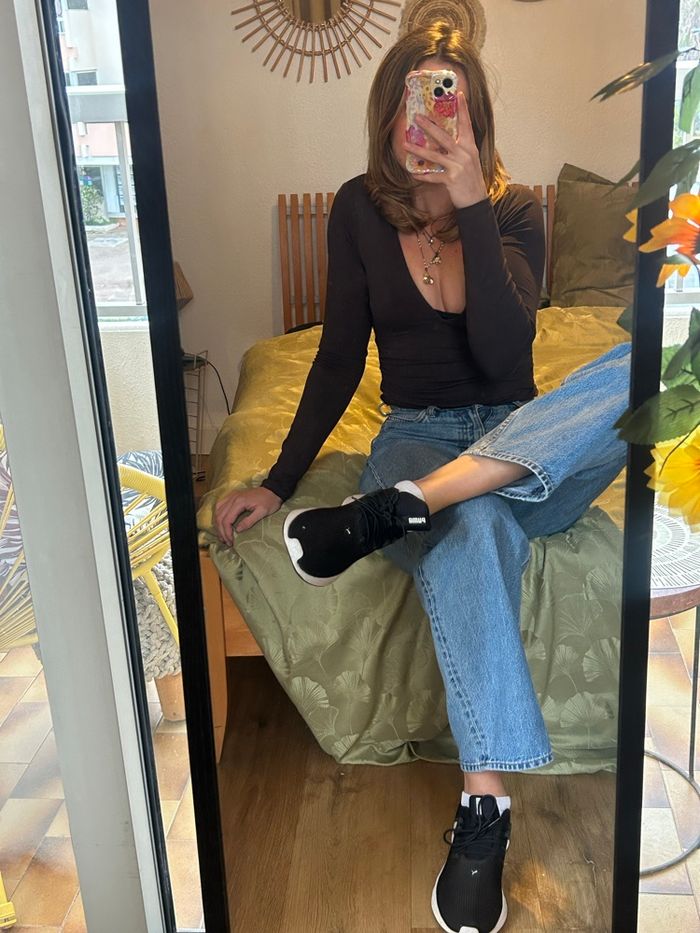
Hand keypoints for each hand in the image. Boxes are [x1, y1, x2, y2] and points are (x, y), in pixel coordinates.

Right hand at [214, 485, 281, 545]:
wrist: (272, 490)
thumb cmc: (269, 501)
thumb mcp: (262, 512)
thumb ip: (249, 521)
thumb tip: (237, 530)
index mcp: (239, 502)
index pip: (227, 520)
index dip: (226, 532)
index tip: (230, 541)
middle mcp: (232, 498)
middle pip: (220, 516)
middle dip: (221, 531)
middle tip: (226, 541)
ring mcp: (231, 496)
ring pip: (217, 511)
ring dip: (218, 524)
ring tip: (222, 535)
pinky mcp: (232, 496)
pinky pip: (220, 506)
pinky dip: (218, 516)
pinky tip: (221, 523)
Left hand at [404, 91, 487, 209]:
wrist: (477, 201)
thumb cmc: (471, 180)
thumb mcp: (470, 160)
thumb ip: (460, 149)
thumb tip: (445, 140)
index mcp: (470, 147)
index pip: (466, 124)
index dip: (463, 109)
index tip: (458, 94)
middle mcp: (464, 154)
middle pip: (444, 137)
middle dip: (429, 126)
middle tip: (417, 117)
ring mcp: (458, 166)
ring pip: (434, 155)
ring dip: (418, 150)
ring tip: (406, 144)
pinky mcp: (451, 179)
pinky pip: (433, 176)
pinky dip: (423, 175)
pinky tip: (413, 173)